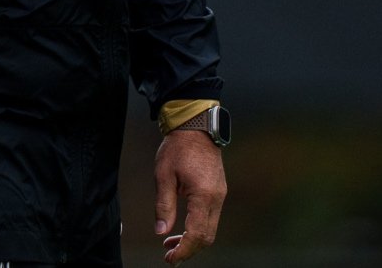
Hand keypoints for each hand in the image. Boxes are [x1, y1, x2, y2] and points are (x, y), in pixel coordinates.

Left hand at [154, 131, 226, 262]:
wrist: (196, 127)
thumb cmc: (178, 148)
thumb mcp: (163, 175)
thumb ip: (163, 205)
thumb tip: (161, 231)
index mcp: (203, 195)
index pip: (196, 233)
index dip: (183, 250)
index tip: (170, 258)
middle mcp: (216, 198)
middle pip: (207, 236)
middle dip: (189, 250)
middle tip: (169, 256)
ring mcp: (220, 195)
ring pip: (210, 229)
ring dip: (193, 240)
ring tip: (171, 244)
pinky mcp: (218, 192)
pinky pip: (211, 218)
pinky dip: (198, 228)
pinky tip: (182, 228)